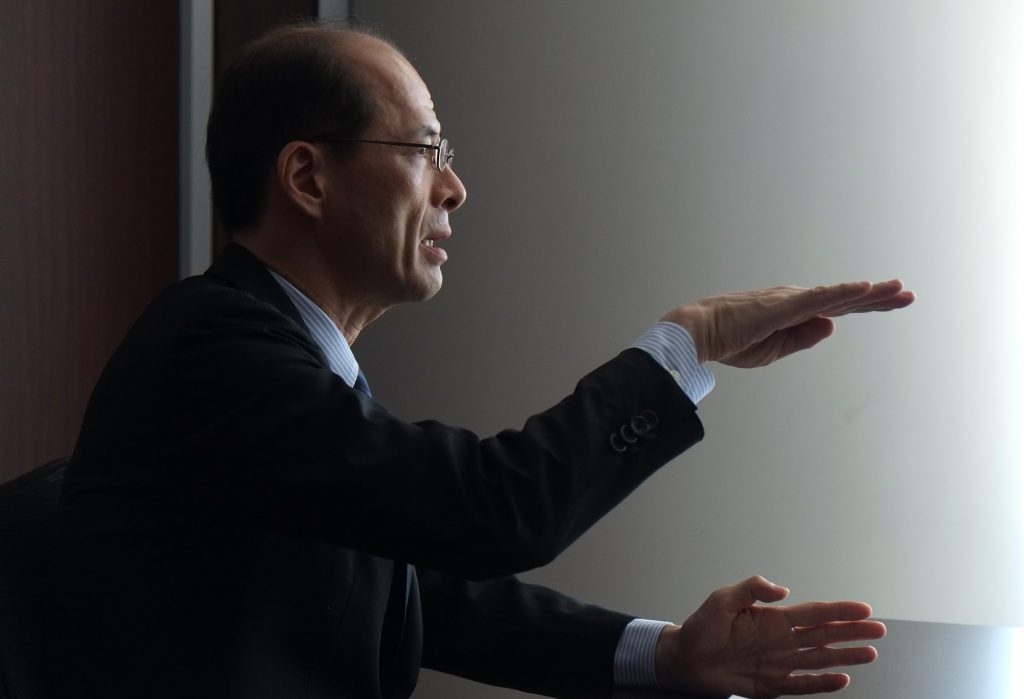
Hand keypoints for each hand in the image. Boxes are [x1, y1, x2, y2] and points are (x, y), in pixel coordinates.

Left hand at [655, 576, 885, 697]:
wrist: (685, 659)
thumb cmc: (702, 627)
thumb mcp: (723, 599)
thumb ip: (752, 588)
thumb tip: (784, 590)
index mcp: (773, 618)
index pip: (814, 613)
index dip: (839, 611)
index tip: (865, 609)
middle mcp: (781, 641)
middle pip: (824, 635)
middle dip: (852, 633)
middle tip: (880, 631)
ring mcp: (778, 663)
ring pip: (819, 660)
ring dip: (844, 657)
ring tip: (870, 654)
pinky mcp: (770, 685)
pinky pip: (801, 686)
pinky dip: (821, 685)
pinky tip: (841, 680)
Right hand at [660, 280, 914, 366]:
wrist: (698, 334)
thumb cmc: (729, 341)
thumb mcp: (773, 349)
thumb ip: (803, 338)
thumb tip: (833, 326)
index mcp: (795, 313)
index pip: (839, 307)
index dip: (868, 304)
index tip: (895, 301)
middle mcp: (797, 301)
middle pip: (845, 298)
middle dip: (879, 297)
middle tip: (908, 293)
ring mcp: (790, 301)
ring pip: (837, 295)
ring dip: (868, 293)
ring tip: (897, 288)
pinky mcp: (781, 305)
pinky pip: (817, 298)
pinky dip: (842, 292)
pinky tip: (863, 289)